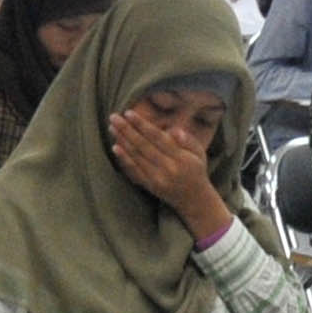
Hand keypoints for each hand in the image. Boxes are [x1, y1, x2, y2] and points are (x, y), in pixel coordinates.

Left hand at [103, 96, 222, 219]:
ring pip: (136, 157)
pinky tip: (115, 148)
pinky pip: (134, 171)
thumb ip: (188, 140)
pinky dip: (124, 159)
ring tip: (112, 127)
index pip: (157, 137)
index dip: (142, 125)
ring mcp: (156, 179)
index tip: (129, 113)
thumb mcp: (199, 153)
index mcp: (180, 158)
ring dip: (122, 141)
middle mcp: (167, 168)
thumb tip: (173, 130)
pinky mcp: (149, 186)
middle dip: (127, 129)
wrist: (193, 199)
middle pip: (143, 146)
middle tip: (113, 117)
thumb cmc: (196, 170)